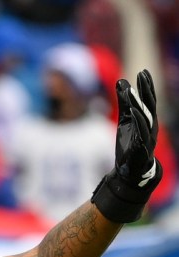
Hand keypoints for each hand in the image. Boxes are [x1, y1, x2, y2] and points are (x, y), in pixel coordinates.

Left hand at [114, 69, 158, 187]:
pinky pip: (141, 131)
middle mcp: (151, 126)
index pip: (148, 100)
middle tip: (142, 75)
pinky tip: (133, 111)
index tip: (143, 72)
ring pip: (146, 117)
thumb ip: (124, 103)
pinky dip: (138, 121)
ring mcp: (148, 136)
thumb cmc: (130, 143)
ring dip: (138, 103)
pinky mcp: (142, 146)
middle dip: (146, 90)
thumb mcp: (125, 120)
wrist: (131, 169)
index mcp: (147, 119)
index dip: (146, 87)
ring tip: (131, 91)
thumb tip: (121, 81)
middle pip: (150, 105)